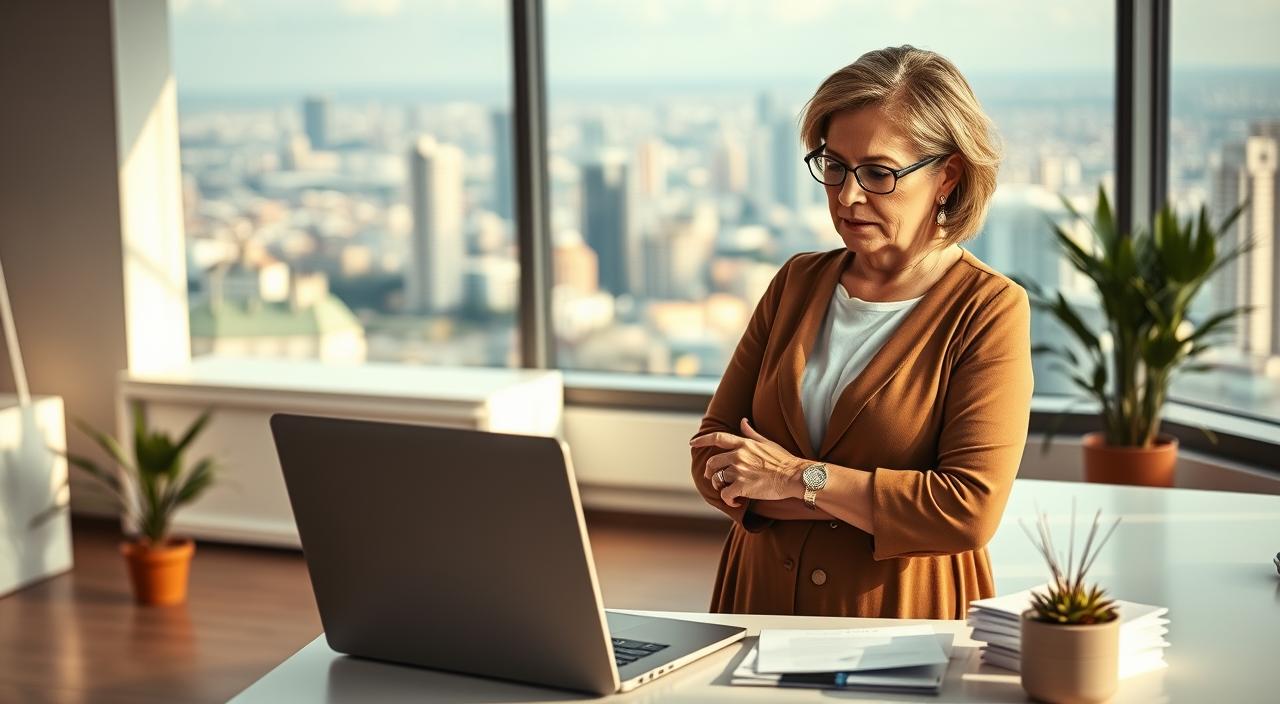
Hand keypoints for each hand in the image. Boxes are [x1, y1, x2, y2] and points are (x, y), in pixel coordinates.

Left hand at [690, 418, 807, 507]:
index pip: (717, 438)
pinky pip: (725, 495)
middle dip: (710, 472)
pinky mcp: (742, 486)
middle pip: (712, 462)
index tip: (692, 443)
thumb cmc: (783, 460)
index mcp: (743, 444)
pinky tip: (736, 502)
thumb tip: (742, 421)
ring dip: (720, 487)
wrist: (794, 476)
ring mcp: (739, 470)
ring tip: (729, 491)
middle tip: (713, 479)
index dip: (702, 440)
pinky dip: (728, 501)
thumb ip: (751, 433)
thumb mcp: (766, 442)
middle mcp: (738, 455)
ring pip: (717, 479)